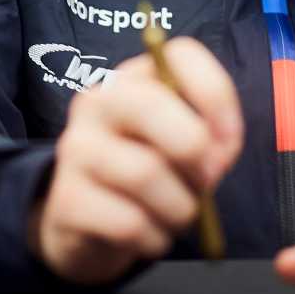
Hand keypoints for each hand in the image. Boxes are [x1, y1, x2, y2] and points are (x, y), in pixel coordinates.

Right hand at [28, 38, 242, 284]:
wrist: (86, 225)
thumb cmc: (149, 176)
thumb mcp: (185, 148)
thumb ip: (212, 139)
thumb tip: (214, 154)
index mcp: (134, 79)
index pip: (180, 55)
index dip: (216, 96)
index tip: (227, 138)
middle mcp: (98, 102)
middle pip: (153, 106)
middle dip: (194, 153)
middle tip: (204, 181)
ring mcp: (76, 149)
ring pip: (145, 173)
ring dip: (180, 208)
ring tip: (176, 214)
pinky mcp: (67, 200)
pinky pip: (130, 222)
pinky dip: (156, 239)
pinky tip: (149, 235)